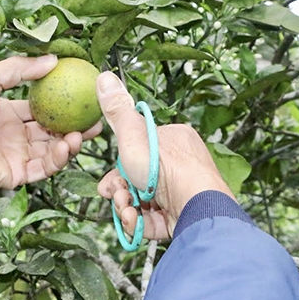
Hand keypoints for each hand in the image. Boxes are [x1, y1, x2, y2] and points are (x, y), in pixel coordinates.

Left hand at [0, 55, 101, 199]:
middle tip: (97, 117)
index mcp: (9, 112)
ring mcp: (18, 155)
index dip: (63, 101)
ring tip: (86, 132)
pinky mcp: (18, 175)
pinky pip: (45, 167)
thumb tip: (51, 59)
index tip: (83, 93)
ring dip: (71, 141)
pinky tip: (67, 146)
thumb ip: (16, 69)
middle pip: (54, 129)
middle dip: (76, 124)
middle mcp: (16, 134)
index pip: (42, 106)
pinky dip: (59, 158)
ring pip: (53, 149)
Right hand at [95, 71, 232, 238]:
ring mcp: (181, 193)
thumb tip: (104, 76)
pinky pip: (153, 220)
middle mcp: (180, 165)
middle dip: (120, 191)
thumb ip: (117, 111)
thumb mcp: (134, 135)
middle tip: (116, 197)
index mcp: (173, 140)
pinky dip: (140, 223)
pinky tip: (135, 223)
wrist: (195, 207)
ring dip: (127, 208)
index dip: (117, 167)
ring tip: (128, 213)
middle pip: (137, 179)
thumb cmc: (167, 168)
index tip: (107, 180)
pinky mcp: (181, 216)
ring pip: (142, 201)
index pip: (137, 152)